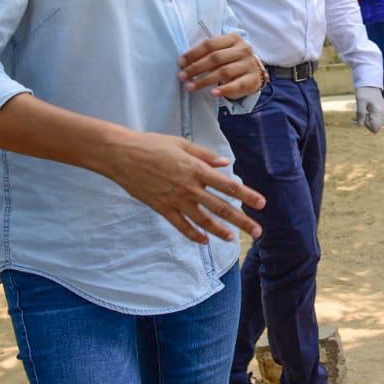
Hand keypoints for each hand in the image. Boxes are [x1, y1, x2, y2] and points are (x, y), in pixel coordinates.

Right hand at [98, 129, 265, 243]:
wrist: (122, 155)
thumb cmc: (152, 144)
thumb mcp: (182, 143)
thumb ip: (205, 155)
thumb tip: (225, 163)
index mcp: (196, 169)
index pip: (228, 185)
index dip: (247, 195)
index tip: (261, 204)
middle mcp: (189, 187)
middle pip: (221, 207)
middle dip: (242, 220)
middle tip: (257, 231)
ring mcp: (175, 200)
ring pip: (203, 220)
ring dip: (220, 231)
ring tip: (232, 238)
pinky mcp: (162, 208)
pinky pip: (181, 225)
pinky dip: (193, 234)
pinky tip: (203, 240)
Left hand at [178, 33, 264, 99]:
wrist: (254, 71)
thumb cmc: (232, 60)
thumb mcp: (223, 51)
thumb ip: (207, 53)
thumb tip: (184, 63)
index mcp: (233, 38)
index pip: (210, 44)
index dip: (193, 53)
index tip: (180, 63)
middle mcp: (243, 49)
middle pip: (216, 58)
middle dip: (196, 68)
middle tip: (182, 76)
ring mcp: (249, 64)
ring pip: (224, 72)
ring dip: (204, 80)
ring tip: (190, 86)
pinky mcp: (252, 80)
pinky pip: (237, 85)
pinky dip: (224, 89)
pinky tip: (213, 93)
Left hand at [355, 86, 383, 132]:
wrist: (370, 84)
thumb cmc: (364, 92)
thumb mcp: (360, 102)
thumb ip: (360, 114)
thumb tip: (359, 125)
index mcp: (378, 112)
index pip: (375, 128)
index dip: (367, 126)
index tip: (364, 116)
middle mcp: (383, 114)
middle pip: (376, 127)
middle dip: (368, 123)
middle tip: (364, 113)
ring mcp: (383, 113)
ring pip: (376, 123)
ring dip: (369, 120)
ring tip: (365, 111)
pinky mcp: (381, 111)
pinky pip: (376, 119)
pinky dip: (370, 117)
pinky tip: (367, 110)